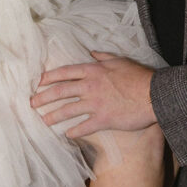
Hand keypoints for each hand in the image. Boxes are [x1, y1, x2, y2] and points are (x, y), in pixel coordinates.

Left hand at [30, 52, 156, 137]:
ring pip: (68, 110)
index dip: (50, 77)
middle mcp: (90, 86)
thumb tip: (92, 52)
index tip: (38, 82)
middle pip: (61, 91)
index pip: (65, 72)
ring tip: (44, 120)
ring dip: (54, 116)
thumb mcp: (120, 60)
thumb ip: (103, 56)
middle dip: (44, 97)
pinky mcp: (104, 119)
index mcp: (93, 70)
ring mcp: (96, 103)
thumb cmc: (138, 76)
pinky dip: (74, 131)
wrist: (154, 94)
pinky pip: (84, 126)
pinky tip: (67, 135)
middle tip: (32, 103)